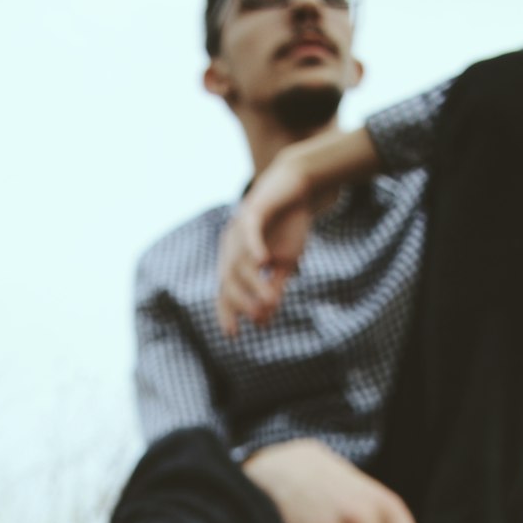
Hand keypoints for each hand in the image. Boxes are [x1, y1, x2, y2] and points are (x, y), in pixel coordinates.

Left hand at [216, 148, 315, 338]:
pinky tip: (263, 262)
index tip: (233, 335)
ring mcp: (239, 228)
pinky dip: (254, 247)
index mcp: (236, 260)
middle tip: (260, 317)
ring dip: (254, 284)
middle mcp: (231, 246)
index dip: (226, 312)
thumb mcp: (285, 263)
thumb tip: (264, 317)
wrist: (297, 187)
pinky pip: (249, 231)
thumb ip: (274, 288)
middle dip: (242, 302)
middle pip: (229, 280)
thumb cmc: (288, 227)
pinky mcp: (253, 210)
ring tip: (270, 301)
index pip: (226, 290)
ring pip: (240, 262)